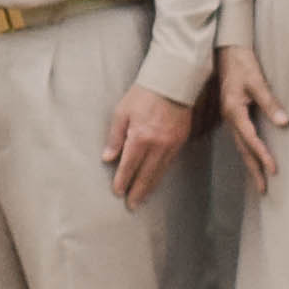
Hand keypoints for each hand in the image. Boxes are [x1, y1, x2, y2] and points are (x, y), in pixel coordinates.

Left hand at [106, 84, 194, 207]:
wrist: (172, 82)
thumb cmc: (143, 94)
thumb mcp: (121, 112)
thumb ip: (115, 137)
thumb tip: (108, 158)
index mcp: (140, 137)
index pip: (129, 166)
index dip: (123, 181)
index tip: (118, 192)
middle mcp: (157, 144)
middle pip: (146, 174)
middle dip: (137, 191)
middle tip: (132, 206)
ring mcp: (171, 144)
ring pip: (159, 171)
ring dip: (150, 186)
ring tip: (142, 198)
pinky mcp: (180, 140)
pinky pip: (169, 163)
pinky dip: (161, 174)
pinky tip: (156, 179)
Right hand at [221, 43, 283, 189]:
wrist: (226, 51)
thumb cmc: (242, 64)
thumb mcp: (257, 81)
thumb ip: (270, 102)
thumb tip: (284, 123)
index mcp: (235, 111)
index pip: (251, 139)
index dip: (262, 155)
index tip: (274, 170)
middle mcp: (231, 118)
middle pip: (243, 150)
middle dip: (254, 170)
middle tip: (263, 190)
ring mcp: (230, 117)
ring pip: (241, 146)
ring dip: (250, 164)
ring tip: (260, 181)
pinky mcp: (234, 114)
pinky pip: (241, 138)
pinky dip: (248, 151)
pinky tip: (253, 157)